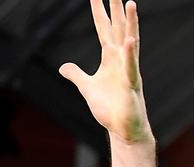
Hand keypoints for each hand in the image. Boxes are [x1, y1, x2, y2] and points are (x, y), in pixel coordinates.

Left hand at [59, 1, 151, 143]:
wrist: (122, 128)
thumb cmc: (109, 107)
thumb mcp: (87, 88)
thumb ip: (76, 75)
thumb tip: (62, 67)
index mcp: (110, 57)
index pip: (104, 29)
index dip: (99, 12)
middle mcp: (121, 58)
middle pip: (118, 28)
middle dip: (116, 8)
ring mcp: (128, 69)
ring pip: (130, 40)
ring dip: (130, 22)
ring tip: (130, 2)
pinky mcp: (131, 85)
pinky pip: (130, 67)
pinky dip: (129, 55)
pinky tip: (129, 41)